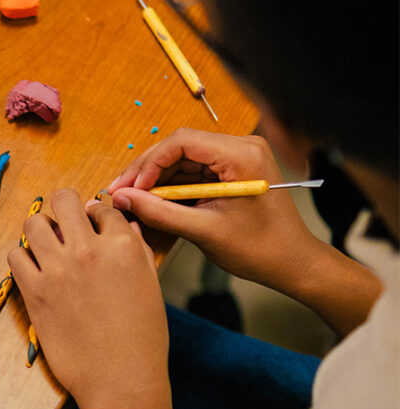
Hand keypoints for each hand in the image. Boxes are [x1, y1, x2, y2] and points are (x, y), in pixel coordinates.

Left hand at [9, 189, 175, 408]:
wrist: (120, 380)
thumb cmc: (142, 338)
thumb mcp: (149, 286)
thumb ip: (136, 250)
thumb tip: (125, 224)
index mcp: (123, 246)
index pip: (102, 207)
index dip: (96, 215)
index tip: (91, 227)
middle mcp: (89, 249)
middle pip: (64, 200)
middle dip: (64, 208)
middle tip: (64, 226)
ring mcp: (59, 269)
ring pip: (33, 223)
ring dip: (38, 231)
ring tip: (46, 247)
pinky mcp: (35, 291)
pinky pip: (15, 256)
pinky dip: (22, 258)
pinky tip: (34, 271)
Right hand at [108, 128, 322, 289]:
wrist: (293, 262)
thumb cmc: (259, 249)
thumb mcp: (204, 231)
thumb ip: (160, 212)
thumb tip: (122, 199)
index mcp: (241, 155)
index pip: (182, 142)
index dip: (149, 163)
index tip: (129, 188)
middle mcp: (240, 147)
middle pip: (179, 146)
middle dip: (147, 170)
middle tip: (119, 192)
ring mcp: (237, 158)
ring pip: (183, 159)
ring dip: (156, 179)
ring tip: (130, 198)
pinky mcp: (231, 171)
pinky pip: (193, 171)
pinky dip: (170, 186)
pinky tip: (151, 200)